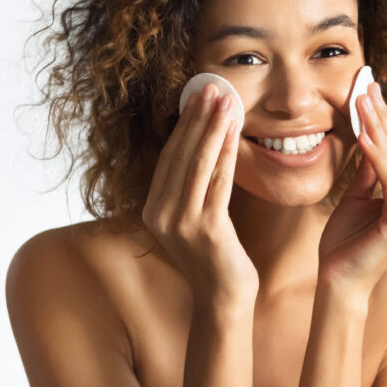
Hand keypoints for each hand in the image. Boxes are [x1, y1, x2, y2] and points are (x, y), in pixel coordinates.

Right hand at [142, 82, 257, 306]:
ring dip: (211, 128)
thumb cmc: (217, 257)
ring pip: (197, 164)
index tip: (196, 96)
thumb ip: (193, 189)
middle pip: (180, 155)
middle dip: (196, 118)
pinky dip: (225, 153)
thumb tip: (205, 146)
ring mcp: (180, 223)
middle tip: (210, 87)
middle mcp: (159, 215)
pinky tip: (234, 132)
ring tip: (224, 100)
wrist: (224, 298)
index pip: (168, 158)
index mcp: (152, 211)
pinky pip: (217, 182)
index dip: (183, 125)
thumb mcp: (196, 219)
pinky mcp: (205, 229)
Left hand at [318, 82, 386, 297]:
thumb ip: (366, 173)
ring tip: (362, 103)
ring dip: (378, 129)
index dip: (385, 121)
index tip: (369, 93)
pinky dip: (377, 156)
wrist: (338, 283)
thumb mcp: (354, 199)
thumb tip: (368, 139)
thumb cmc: (343, 246)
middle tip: (366, 88)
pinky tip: (363, 136)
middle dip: (382, 118)